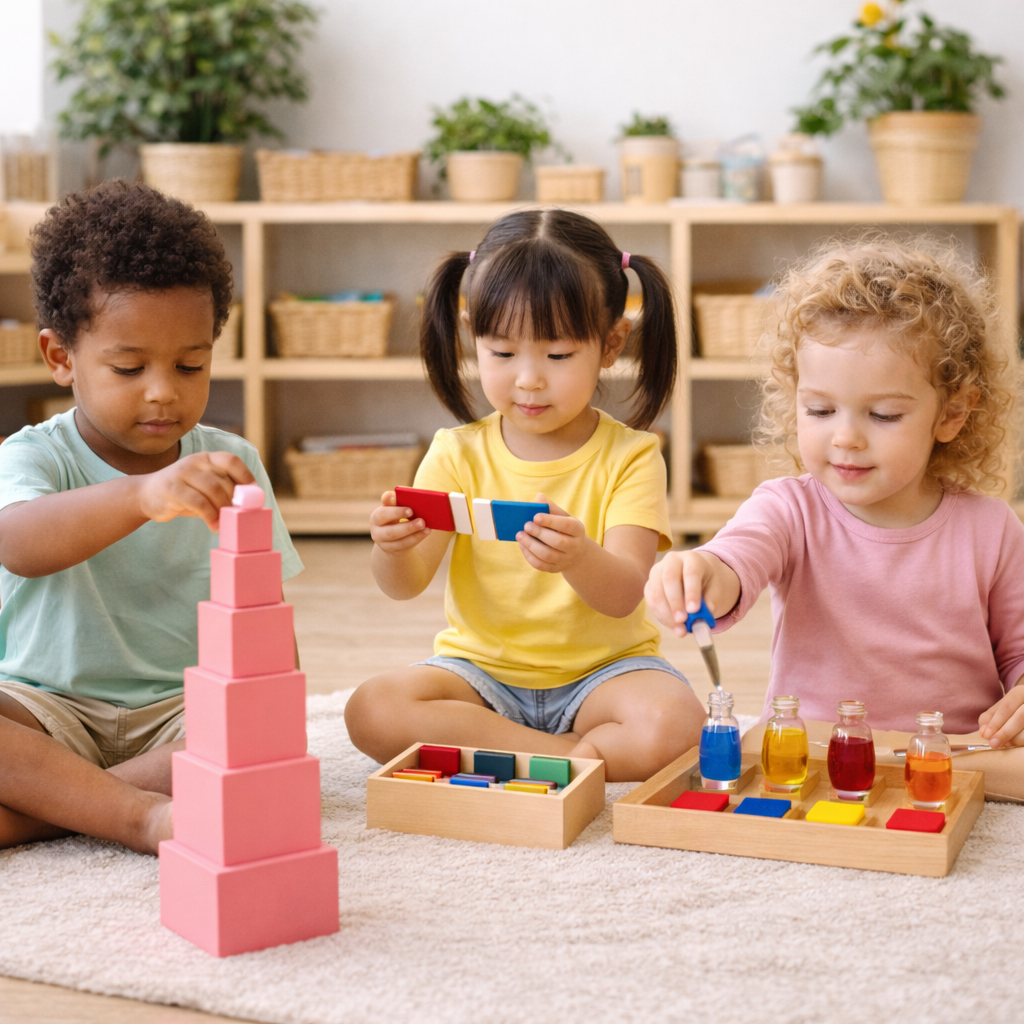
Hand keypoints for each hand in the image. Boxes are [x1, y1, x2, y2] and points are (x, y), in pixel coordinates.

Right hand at [136, 452, 253, 530]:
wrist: (145, 495)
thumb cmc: (184, 493)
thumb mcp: (204, 486)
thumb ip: (223, 489)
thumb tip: (250, 504)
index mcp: (207, 458)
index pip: (231, 461)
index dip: (246, 477)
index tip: (254, 495)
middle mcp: (195, 462)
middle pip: (224, 481)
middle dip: (234, 502)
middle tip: (239, 517)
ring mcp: (182, 473)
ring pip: (213, 491)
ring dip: (223, 511)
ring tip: (226, 524)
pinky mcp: (172, 488)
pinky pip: (198, 503)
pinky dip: (210, 516)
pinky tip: (214, 526)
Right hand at [370, 490, 430, 552]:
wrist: (392, 536)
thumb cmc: (395, 516)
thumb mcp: (395, 507)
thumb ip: (398, 500)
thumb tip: (409, 492)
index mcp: (377, 516)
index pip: (383, 514)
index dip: (396, 512)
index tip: (410, 510)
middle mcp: (377, 531)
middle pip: (390, 531)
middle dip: (407, 526)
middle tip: (422, 520)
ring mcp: (384, 543)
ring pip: (399, 541)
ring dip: (414, 534)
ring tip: (426, 527)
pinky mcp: (392, 550)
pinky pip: (405, 545)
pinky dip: (416, 538)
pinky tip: (426, 532)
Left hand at [518, 493, 588, 573]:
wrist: (576, 552)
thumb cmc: (565, 530)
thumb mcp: (563, 517)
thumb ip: (551, 508)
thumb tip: (539, 497)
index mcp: (578, 530)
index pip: (566, 525)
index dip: (550, 521)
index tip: (535, 516)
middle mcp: (575, 547)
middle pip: (557, 542)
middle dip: (539, 533)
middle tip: (526, 526)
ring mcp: (566, 560)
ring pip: (548, 556)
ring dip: (531, 545)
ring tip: (520, 536)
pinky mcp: (556, 569)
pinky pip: (541, 565)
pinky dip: (529, 556)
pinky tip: (522, 546)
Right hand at [644, 549, 738, 636]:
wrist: (693, 577)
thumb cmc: (706, 583)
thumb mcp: (715, 588)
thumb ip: (712, 601)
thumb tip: (704, 617)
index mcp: (692, 558)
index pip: (691, 572)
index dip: (691, 591)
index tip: (694, 610)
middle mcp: (672, 561)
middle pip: (669, 578)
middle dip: (675, 602)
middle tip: (682, 620)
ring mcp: (657, 571)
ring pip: (656, 591)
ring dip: (666, 612)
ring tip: (679, 629)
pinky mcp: (649, 584)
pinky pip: (651, 601)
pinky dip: (661, 616)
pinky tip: (672, 626)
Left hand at [979, 685, 1023, 748]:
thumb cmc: (1015, 708)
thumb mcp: (1002, 707)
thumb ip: (990, 717)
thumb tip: (984, 733)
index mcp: (1020, 692)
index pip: (1006, 707)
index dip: (996, 722)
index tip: (986, 735)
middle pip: (1020, 717)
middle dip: (1005, 733)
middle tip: (993, 744)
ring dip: (1016, 739)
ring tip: (1006, 744)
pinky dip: (1022, 742)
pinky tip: (1015, 744)